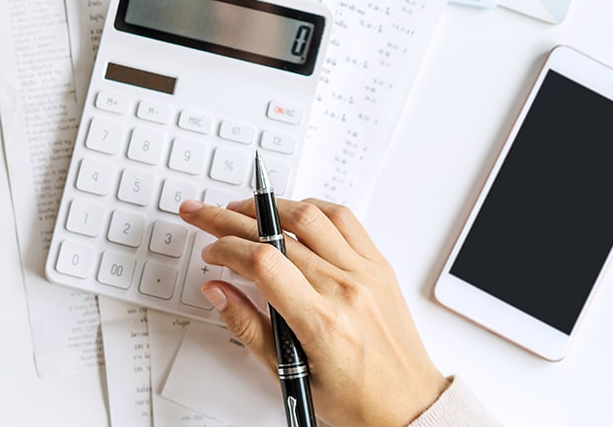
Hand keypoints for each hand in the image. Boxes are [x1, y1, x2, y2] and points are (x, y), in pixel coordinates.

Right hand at [178, 197, 447, 426]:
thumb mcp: (289, 375)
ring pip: (310, 215)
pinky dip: (311, 208)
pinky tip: (291, 212)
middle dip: (230, 219)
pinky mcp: (379, 266)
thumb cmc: (357, 400)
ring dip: (269, 206)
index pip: (263, 262)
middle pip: (278, 233)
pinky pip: (344, 219)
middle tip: (204, 214)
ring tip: (242, 210)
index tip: (211, 253)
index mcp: (322, 322)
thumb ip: (248, 327)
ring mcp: (366, 273)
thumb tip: (216, 291)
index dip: (226, 248)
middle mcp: (346, 289)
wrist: (409, 405)